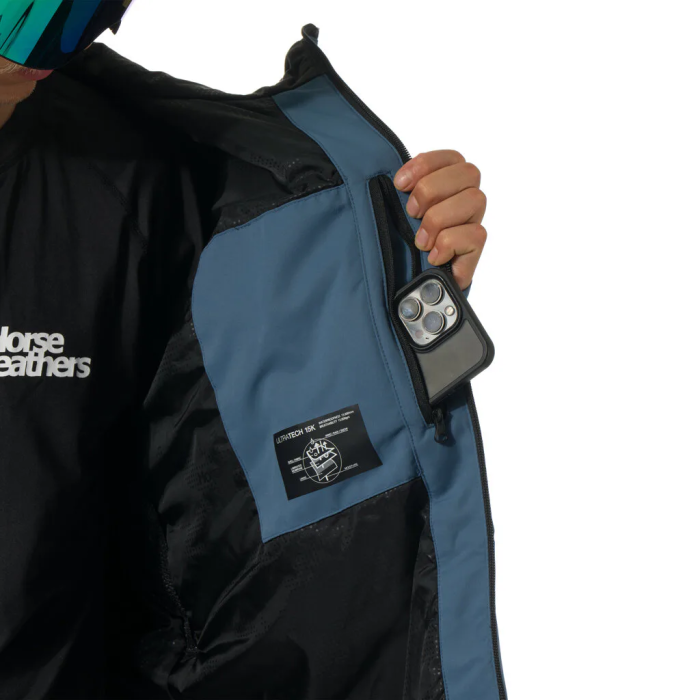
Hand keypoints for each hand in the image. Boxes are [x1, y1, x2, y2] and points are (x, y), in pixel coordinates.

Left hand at [393, 150, 486, 289]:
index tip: (400, 184)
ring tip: (421, 241)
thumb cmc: (402, 249)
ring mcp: (473, 224)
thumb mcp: (396, 217)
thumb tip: (394, 180)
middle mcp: (465, 202)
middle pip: (469, 172)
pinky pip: (474, 234)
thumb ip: (402, 195)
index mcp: (448, 186)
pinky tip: (434, 256)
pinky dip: (448, 243)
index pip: (452, 158)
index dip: (426, 164)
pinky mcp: (476, 251)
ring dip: (439, 218)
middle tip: (411, 213)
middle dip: (432, 189)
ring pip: (475, 199)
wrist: (411, 291)